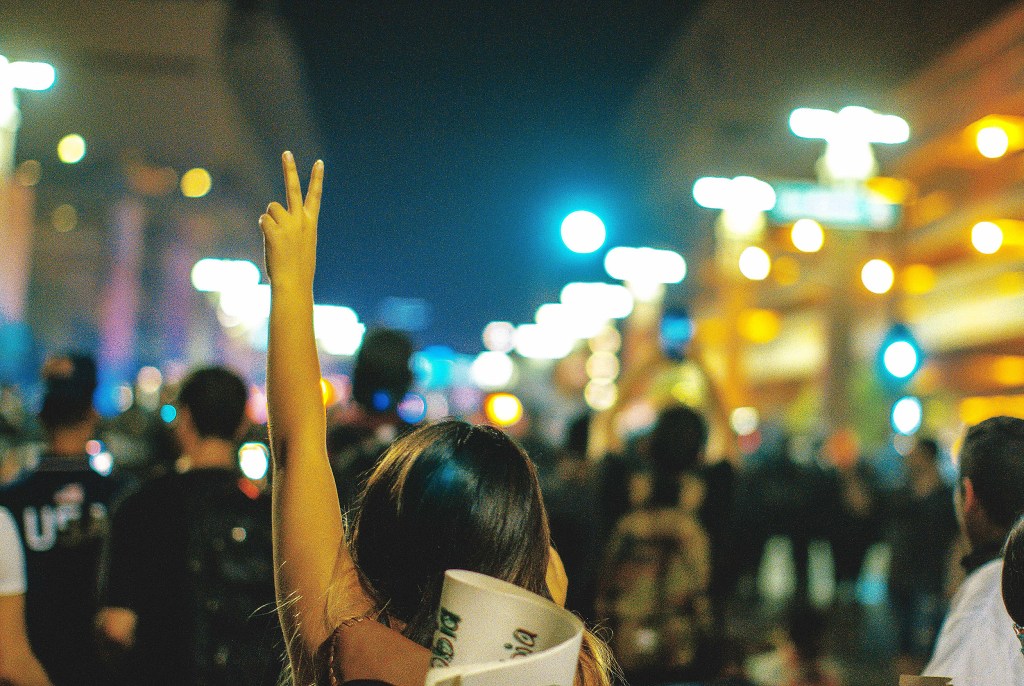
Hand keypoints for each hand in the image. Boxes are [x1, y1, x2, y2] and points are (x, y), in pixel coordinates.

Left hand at [260, 151, 322, 288]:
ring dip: (270, 221)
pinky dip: (264, 230)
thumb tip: (271, 218)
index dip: (317, 179)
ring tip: (277, 239)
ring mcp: (288, 225)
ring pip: (271, 209)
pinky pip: (263, 220)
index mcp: (311, 222)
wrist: (294, 283)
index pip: (315, 196)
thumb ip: (293, 228)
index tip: (319, 163)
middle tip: (286, 153)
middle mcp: (301, 220)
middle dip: (290, 169)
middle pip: (293, 189)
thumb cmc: (298, 267)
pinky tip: (271, 243)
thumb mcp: (302, 244)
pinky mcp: (274, 231)